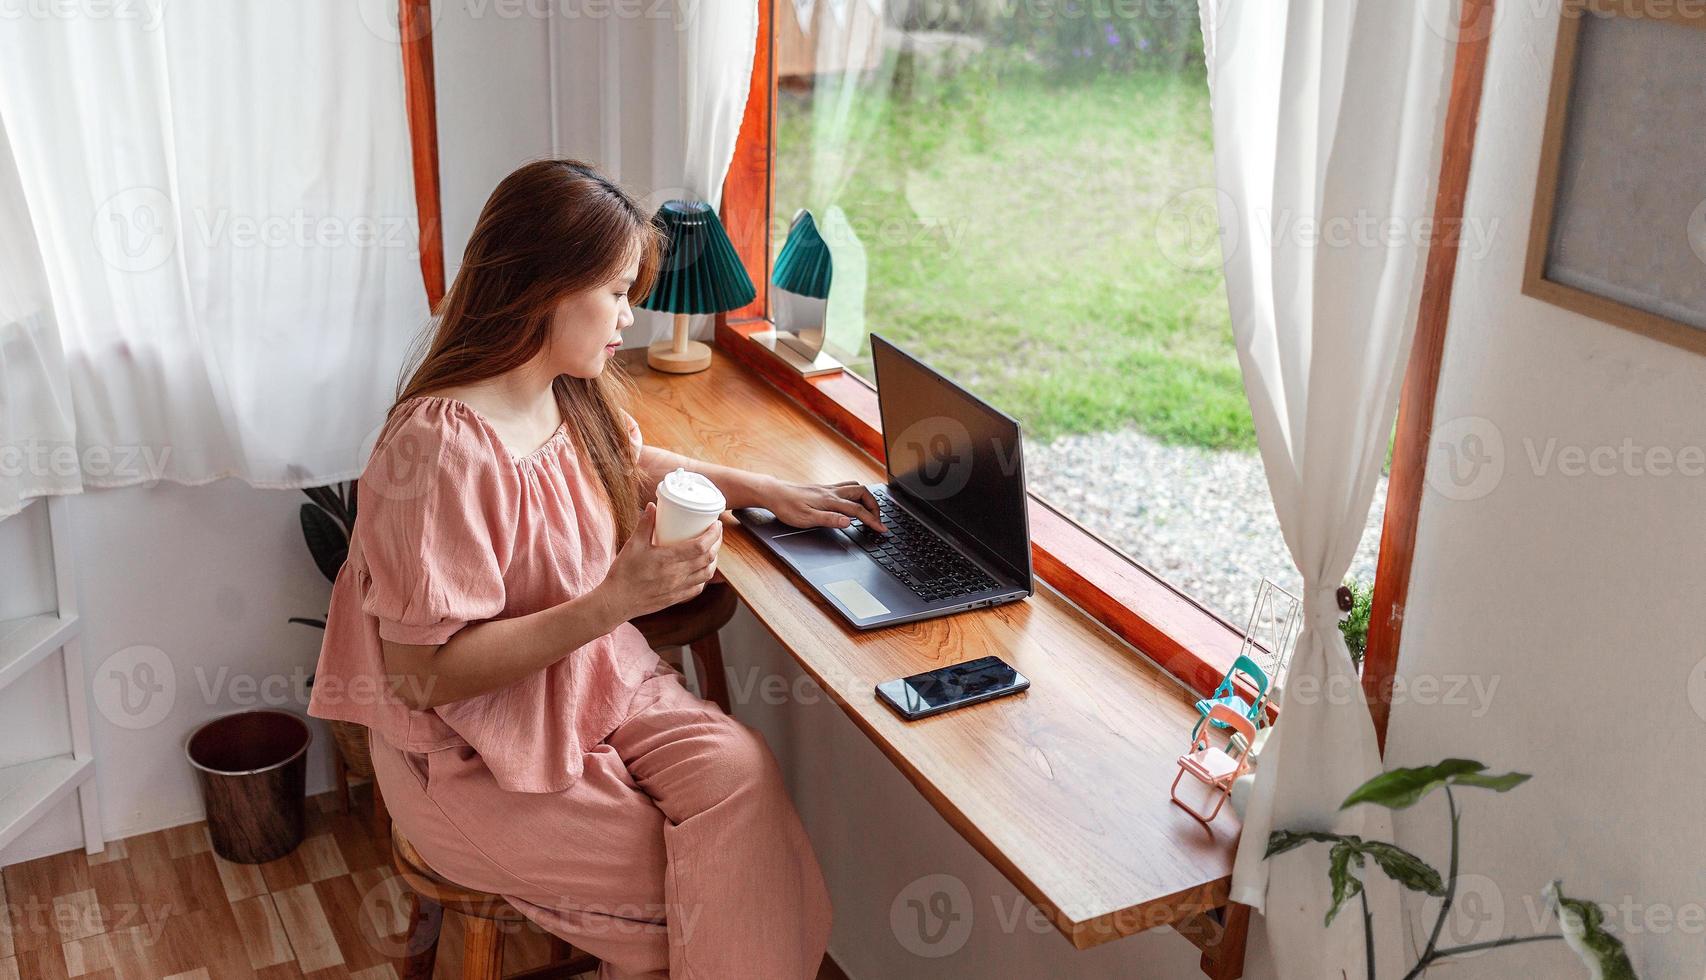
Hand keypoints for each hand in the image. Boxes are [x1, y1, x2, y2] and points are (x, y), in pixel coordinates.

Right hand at [596, 502, 721, 622]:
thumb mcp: (633, 544)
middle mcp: (677, 575)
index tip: (716, 524)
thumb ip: (645, 524)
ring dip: (713, 560)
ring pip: (706, 574)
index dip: (713, 534)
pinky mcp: (676, 598)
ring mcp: (678, 588)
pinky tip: (701, 570)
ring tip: (712, 549)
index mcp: (668, 559)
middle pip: (708, 558)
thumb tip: (653, 506)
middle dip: (717, 543)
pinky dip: (704, 577)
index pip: (700, 546)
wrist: (616, 601)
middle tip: (716, 532)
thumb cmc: (623, 572)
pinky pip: (698, 587)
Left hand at [766, 479, 886, 532]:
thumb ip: (829, 520)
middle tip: (878, 519)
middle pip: (862, 493)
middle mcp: (832, 492)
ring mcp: (828, 488)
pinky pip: (846, 486)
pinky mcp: (823, 488)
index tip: (882, 529)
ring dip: (867, 497)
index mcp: (830, 501)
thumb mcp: (807, 519)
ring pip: (855, 487)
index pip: (858, 510)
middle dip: (874, 506)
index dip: (872, 520)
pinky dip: (856, 493)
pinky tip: (852, 500)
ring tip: (870, 509)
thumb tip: (849, 522)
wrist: (773, 493)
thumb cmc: (787, 507)